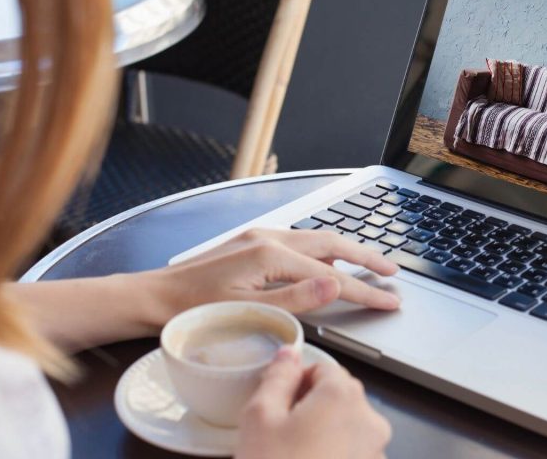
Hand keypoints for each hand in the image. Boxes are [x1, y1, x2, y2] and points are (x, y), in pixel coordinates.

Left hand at [145, 229, 400, 325]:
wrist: (153, 296)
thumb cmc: (194, 309)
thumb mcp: (249, 310)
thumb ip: (297, 298)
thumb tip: (336, 282)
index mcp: (270, 254)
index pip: (332, 275)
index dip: (365, 289)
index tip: (390, 299)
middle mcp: (269, 237)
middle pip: (332, 243)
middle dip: (366, 256)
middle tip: (392, 272)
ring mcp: (259, 236)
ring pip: (316, 239)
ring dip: (346, 251)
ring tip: (369, 265)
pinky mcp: (252, 242)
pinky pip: (299, 242)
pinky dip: (321, 251)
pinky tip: (326, 262)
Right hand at [236, 347, 390, 458]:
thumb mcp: (259, 418)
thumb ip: (276, 377)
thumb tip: (288, 354)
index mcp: (343, 395)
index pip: (322, 367)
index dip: (295, 382)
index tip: (277, 404)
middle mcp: (369, 420)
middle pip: (337, 397)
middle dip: (308, 409)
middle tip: (278, 435)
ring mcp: (375, 452)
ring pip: (345, 428)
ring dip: (321, 435)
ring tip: (290, 457)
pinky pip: (350, 454)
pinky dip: (331, 457)